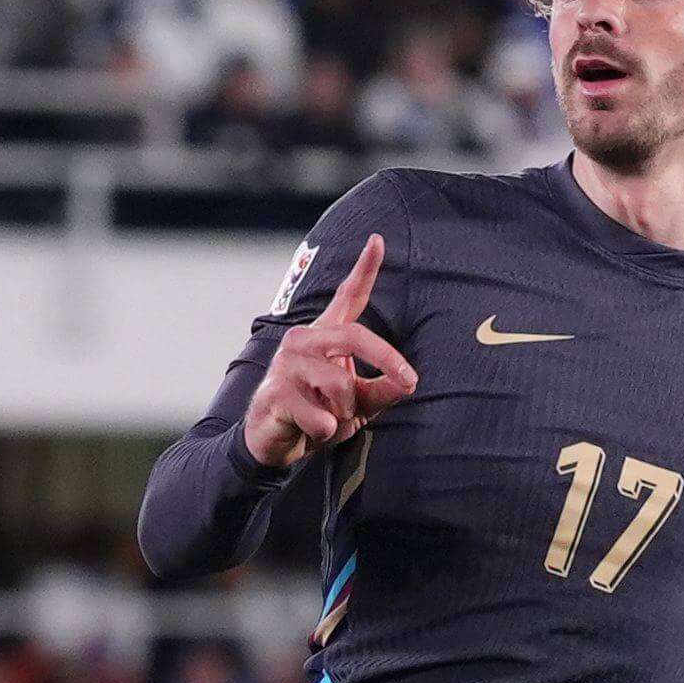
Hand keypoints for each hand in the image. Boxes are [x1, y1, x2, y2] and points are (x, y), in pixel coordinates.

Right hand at [241, 236, 415, 466]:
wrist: (274, 442)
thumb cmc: (318, 414)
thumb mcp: (359, 403)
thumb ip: (383, 389)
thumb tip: (408, 381)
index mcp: (325, 335)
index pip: (348, 296)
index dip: (365, 268)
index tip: (378, 239)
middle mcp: (303, 339)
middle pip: (355, 336)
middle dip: (388, 360)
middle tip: (410, 381)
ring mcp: (285, 364)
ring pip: (340, 383)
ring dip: (347, 411)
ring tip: (332, 419)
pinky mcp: (274, 393)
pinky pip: (320, 416)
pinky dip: (326, 431)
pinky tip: (310, 431)